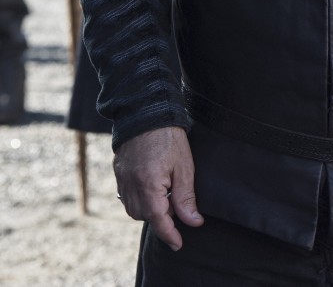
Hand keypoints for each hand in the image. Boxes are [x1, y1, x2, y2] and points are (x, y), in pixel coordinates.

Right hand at [113, 126, 203, 250]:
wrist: (146, 109)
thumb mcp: (184, 166)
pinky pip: (125, 195)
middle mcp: (131, 185)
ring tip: (164, 195)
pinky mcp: (118, 170)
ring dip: (148, 209)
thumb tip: (193, 222)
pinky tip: (151, 187)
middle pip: (144, 216)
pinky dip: (138, 198)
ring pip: (133, 208)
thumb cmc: (169, 135)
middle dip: (160, 217)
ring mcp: (122, 178)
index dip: (170, 235)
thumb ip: (186, 197)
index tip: (179, 244)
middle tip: (177, 207)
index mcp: (149, 185)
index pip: (158, 220)